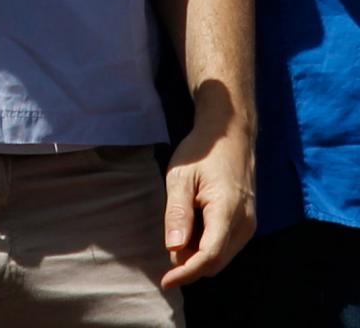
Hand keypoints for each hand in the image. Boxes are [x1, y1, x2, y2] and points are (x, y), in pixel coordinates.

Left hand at [161, 94, 255, 288]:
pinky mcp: (248, 222)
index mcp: (227, 211)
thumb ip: (178, 213)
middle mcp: (245, 223)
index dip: (186, 273)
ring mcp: (250, 224)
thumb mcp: (181, 176)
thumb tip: (173, 249)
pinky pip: (227, 246)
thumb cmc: (202, 152)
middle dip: (190, 263)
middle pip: (216, 262)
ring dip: (199, 255)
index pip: (209, 256)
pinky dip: (208, 245)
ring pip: (222, 257)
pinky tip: (194, 225)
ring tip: (181, 227)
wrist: (230, 134)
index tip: (165, 281)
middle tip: (169, 243)